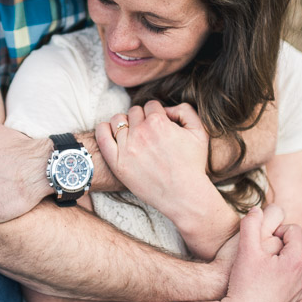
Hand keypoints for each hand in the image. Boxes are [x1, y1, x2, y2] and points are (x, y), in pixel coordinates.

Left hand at [96, 101, 211, 220]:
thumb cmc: (193, 165)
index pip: (150, 105)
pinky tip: (110, 131)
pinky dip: (104, 129)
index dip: (157, 114)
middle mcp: (141, 133)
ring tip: (134, 135)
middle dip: (142, 119)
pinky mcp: (117, 163)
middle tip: (149, 134)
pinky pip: (102, 136)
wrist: (184, 196)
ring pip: (118, 121)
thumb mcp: (199, 132)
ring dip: (126, 124)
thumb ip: (185, 111)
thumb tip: (166, 108)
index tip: (160, 125)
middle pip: (134, 111)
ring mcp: (127, 148)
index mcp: (159, 122)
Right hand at [218, 207, 301, 301]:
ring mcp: (301, 293)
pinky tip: (279, 278)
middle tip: (281, 239)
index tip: (265, 234)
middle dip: (301, 238)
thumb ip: (250, 225)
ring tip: (283, 257)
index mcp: (296, 260)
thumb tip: (255, 209)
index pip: (296, 231)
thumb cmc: (244, 284)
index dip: (280, 227)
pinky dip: (297, 278)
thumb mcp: (245, 249)